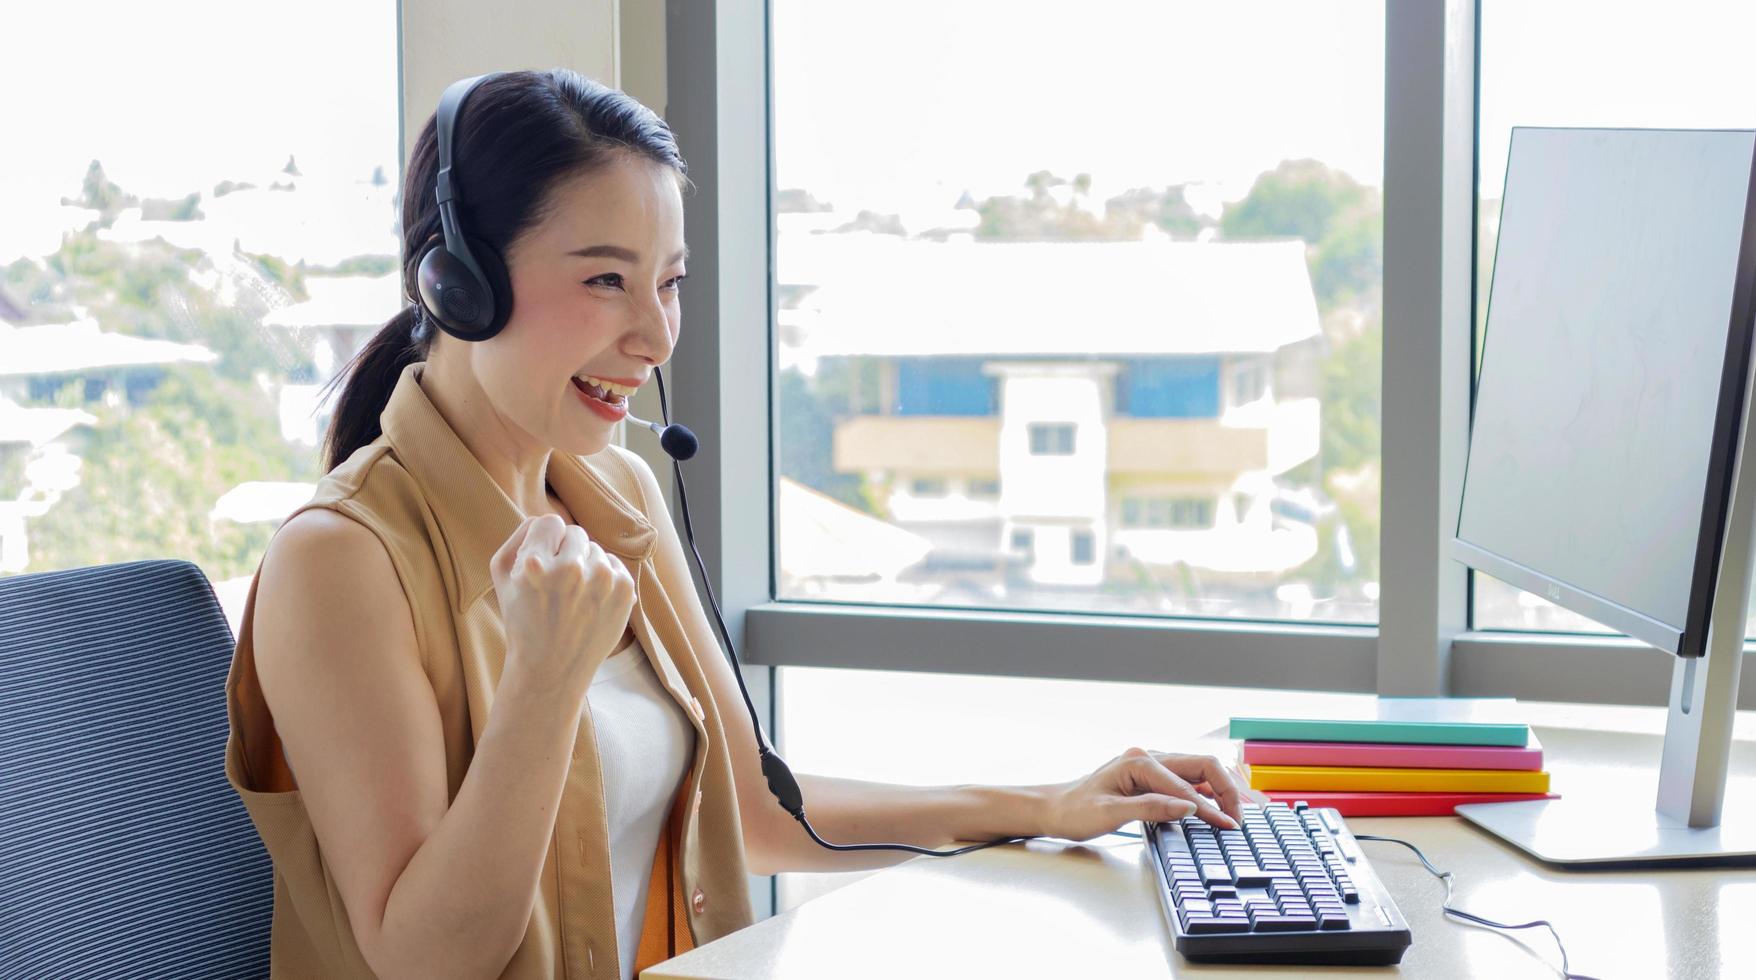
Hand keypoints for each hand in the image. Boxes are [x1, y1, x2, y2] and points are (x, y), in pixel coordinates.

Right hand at [490, 514, 635, 699]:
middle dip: (567, 553)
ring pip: (597, 550)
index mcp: (535, 564)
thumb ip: (520, 536)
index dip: (545, 543)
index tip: (543, 564)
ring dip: (587, 568)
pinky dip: (605, 579)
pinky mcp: (624, 591)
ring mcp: (602, 581)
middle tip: (558, 585)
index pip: (549, 522)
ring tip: (574, 598)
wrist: (551, 669)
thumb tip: (546, 519)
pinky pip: (615, 565)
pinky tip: (590, 602)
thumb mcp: (502, 577)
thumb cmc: (523, 621)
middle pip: (576, 533)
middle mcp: (571, 569)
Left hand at [1037, 747, 1267, 841]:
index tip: (1229, 827)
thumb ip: (1151, 808)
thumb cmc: (1076, 812)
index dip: (1211, 806)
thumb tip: (1189, 807)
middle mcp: (1149, 757)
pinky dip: (1208, 792)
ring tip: (1240, 811)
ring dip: (1221, 789)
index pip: (1187, 783)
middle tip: (1241, 818)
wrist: (1055, 809)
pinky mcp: (1153, 778)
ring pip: (1199, 770)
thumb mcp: (1109, 814)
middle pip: (1202, 765)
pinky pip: (1188, 780)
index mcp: (1139, 761)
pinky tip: (1219, 806)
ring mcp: (1152, 766)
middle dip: (1226, 790)